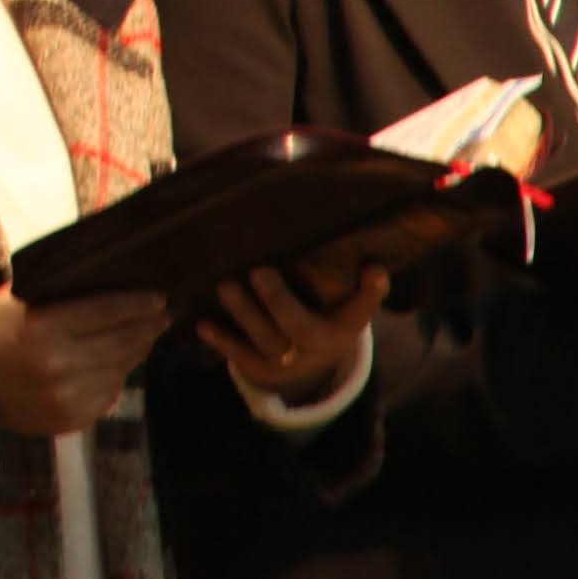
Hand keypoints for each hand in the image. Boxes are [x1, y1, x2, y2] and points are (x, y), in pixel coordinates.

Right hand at [0, 283, 167, 437]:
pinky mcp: (70, 419)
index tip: (160, 299)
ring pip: (119, 371)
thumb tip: (111, 286)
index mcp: (42, 328)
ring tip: (145, 338)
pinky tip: (119, 365)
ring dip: (136, 353)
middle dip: (147, 328)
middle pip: (120, 343)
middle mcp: (58, 364)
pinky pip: (106, 396)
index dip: (137, 304)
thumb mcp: (19, 301)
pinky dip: (116, 378)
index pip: (105, 312)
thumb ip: (62, 295)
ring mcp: (66, 396)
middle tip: (164, 317)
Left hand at [192, 263, 386, 402]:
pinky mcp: (260, 368)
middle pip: (301, 327)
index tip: (376, 269)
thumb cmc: (319, 309)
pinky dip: (221, 340)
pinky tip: (201, 323)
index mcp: (345, 322)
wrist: (306, 364)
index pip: (362, 306)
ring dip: (244, 314)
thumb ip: (334, 267)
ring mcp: (289, 360)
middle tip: (259, 271)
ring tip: (225, 286)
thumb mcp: (335, 296)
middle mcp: (320, 343)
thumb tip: (322, 210)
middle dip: (279, 301)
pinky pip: (239, 355)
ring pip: (267, 340)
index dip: (371, 291)